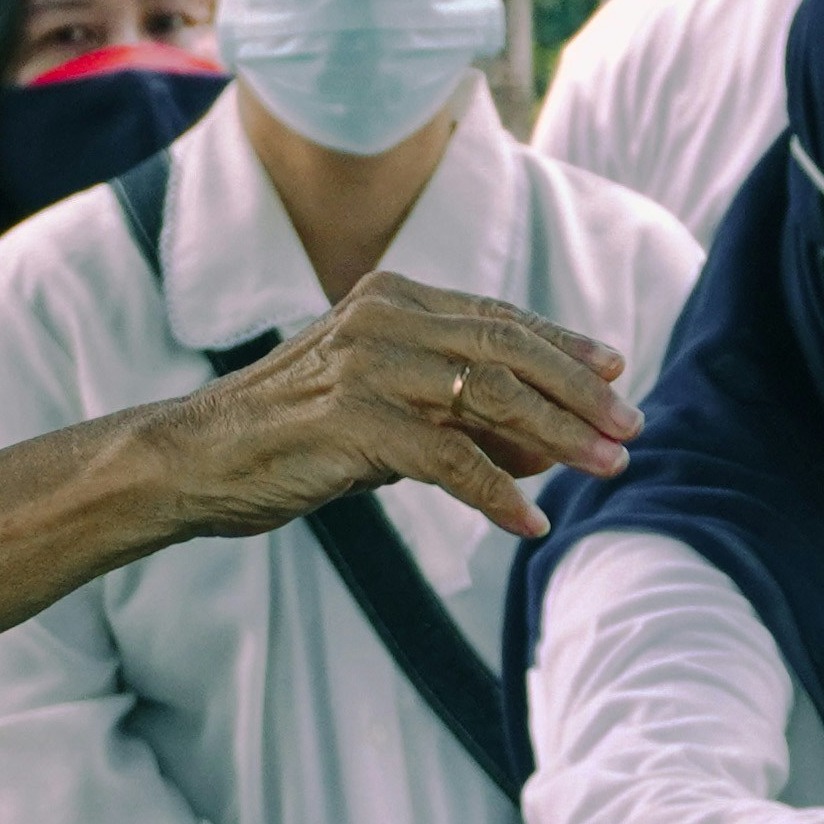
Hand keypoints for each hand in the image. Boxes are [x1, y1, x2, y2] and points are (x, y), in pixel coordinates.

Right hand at [149, 271, 636, 541]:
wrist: (192, 460)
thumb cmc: (287, 439)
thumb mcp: (378, 410)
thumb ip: (453, 416)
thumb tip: (544, 447)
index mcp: (390, 299)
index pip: (497, 318)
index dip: (563, 345)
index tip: (617, 372)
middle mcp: (383, 318)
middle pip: (509, 350)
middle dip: (580, 393)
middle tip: (631, 430)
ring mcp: (367, 366)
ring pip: (493, 397)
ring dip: (560, 438)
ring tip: (607, 470)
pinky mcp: (353, 422)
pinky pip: (449, 460)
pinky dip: (497, 494)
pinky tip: (529, 524)